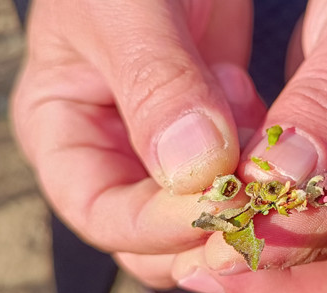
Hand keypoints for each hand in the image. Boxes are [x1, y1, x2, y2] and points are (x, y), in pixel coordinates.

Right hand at [11, 0, 265, 287]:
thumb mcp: (127, 10)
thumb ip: (157, 84)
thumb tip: (196, 170)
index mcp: (61, 131)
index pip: (98, 212)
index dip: (154, 226)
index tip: (218, 209)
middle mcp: (110, 151)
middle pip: (151, 235)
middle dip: (204, 226)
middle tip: (258, 197)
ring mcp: (165, 149)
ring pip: (202, 215)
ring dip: (240, 195)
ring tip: (256, 126)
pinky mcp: (216, 134)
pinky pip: (241, 177)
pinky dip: (261, 165)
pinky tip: (265, 112)